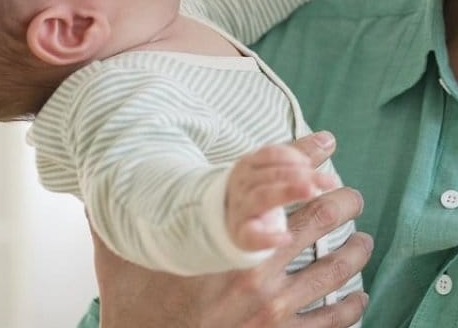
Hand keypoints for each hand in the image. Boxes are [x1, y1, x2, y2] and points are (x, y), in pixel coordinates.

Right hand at [91, 133, 371, 327]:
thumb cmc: (138, 315)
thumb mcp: (121, 261)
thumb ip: (116, 221)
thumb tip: (95, 190)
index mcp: (225, 245)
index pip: (278, 186)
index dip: (307, 159)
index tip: (325, 146)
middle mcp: (259, 275)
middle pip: (323, 219)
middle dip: (343, 201)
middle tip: (350, 196)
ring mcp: (276, 311)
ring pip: (338, 268)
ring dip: (356, 251)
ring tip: (362, 242)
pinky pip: (335, 319)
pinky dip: (352, 304)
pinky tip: (356, 296)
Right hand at [226, 142, 340, 251]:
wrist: (224, 225)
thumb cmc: (256, 193)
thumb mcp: (275, 171)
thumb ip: (301, 155)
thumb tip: (328, 139)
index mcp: (250, 166)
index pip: (269, 155)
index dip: (292, 156)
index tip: (311, 163)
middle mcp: (243, 185)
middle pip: (271, 175)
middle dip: (300, 175)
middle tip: (330, 180)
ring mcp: (241, 210)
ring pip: (262, 197)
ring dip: (287, 192)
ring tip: (312, 191)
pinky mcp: (242, 236)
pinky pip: (251, 236)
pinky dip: (267, 238)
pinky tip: (287, 238)